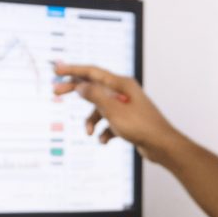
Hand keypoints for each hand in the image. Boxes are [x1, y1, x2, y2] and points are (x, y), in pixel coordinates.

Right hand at [52, 62, 183, 164]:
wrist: (162, 146)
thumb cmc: (142, 126)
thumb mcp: (113, 110)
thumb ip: (95, 96)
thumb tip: (80, 85)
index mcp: (121, 84)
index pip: (92, 72)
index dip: (73, 70)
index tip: (57, 70)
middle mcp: (123, 92)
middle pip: (93, 87)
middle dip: (75, 91)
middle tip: (55, 92)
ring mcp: (125, 106)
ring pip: (99, 109)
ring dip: (91, 120)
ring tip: (88, 132)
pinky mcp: (127, 121)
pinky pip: (108, 123)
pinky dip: (103, 131)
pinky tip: (104, 141)